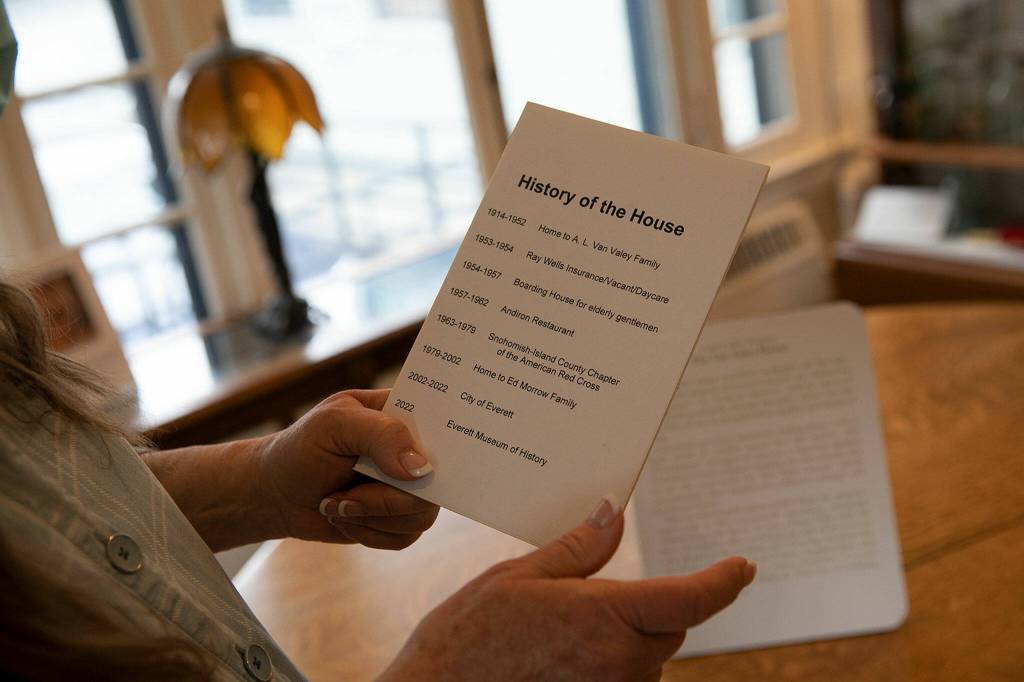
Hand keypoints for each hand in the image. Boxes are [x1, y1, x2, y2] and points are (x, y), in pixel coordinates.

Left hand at [254, 389, 438, 549]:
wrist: (275, 494)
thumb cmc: (301, 449)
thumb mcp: (334, 425)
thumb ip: (380, 435)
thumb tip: (421, 468)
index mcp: (401, 413)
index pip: (445, 420)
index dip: (448, 442)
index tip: (421, 463)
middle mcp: (412, 450)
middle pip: (436, 480)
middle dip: (388, 496)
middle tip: (348, 492)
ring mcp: (408, 487)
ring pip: (422, 514)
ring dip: (373, 515)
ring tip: (338, 502)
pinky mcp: (399, 520)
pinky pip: (407, 536)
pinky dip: (370, 533)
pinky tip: (343, 515)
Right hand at [380, 496, 754, 680]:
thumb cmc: (468, 638)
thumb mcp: (519, 578)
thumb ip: (579, 549)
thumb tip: (613, 512)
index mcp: (605, 618)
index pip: (690, 598)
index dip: (723, 581)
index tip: (741, 567)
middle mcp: (621, 665)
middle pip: (669, 627)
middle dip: (648, 607)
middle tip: (591, 596)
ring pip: (647, 658)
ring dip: (626, 641)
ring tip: (559, 636)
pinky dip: (609, 667)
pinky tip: (562, 660)